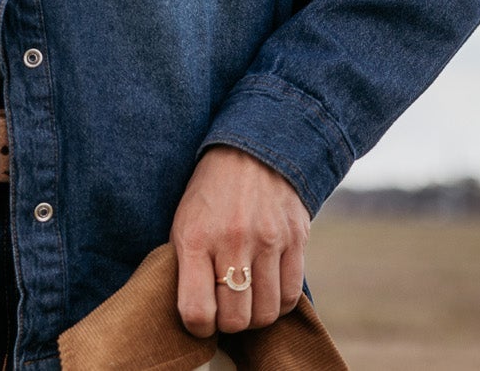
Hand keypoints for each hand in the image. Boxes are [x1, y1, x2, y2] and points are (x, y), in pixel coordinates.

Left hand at [170, 144, 309, 337]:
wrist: (250, 151)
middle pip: (236, 319)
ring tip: (246, 301)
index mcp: (196, 238)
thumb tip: (194, 314)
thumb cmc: (209, 194)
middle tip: (225, 309)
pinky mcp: (296, 239)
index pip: (197, 310)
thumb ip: (187, 267)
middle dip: (228, 324)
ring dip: (255, 316)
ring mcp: (268, 240)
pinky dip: (278, 304)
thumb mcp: (183, 223)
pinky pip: (290, 296)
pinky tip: (267, 292)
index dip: (198, 327)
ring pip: (266, 313)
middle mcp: (233, 241)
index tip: (201, 320)